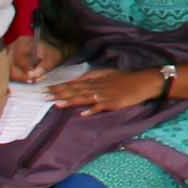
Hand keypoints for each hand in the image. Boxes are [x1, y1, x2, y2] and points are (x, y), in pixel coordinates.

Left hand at [46, 67, 161, 112]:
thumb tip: (80, 78)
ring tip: (57, 104)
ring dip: (70, 101)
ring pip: (84, 98)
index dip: (59, 85)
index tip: (45, 87)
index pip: (74, 83)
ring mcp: (105, 95)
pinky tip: (83, 113)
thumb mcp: (108, 74)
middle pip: (75, 90)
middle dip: (59, 93)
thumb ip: (93, 76)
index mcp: (95, 80)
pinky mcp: (114, 102)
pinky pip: (101, 107)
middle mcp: (97, 87)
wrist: (144, 82)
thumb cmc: (126, 79)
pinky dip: (92, 110)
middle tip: (43, 96)